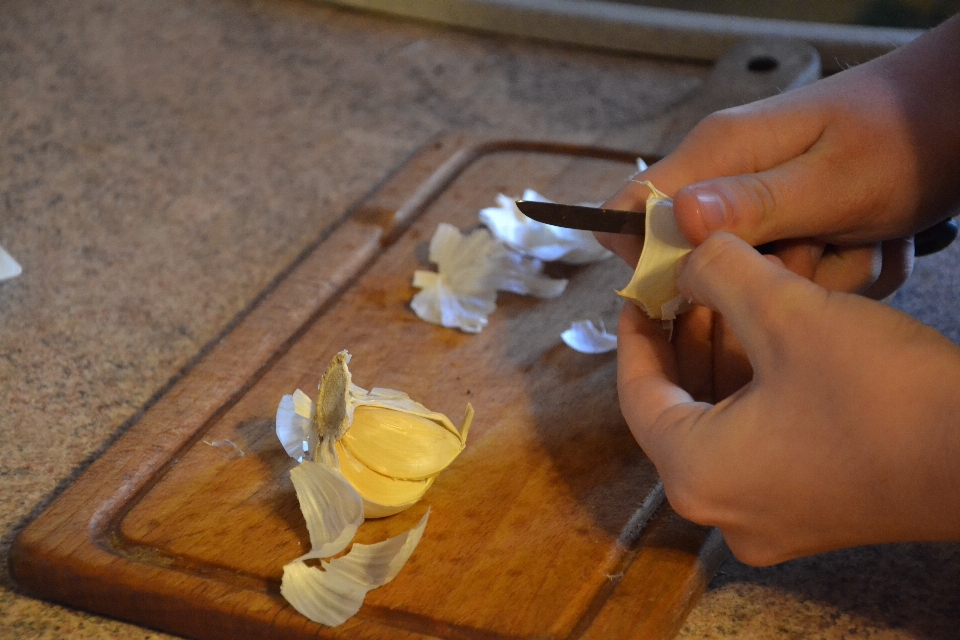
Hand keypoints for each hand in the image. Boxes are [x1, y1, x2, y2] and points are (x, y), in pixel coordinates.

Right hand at [599, 14, 959, 298]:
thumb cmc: (904, 135)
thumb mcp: (833, 180)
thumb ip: (753, 204)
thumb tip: (674, 220)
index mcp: (720, 154)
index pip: (631, 210)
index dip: (647, 260)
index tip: (701, 290)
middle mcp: (728, 178)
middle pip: (698, 258)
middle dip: (762, 277)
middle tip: (822, 252)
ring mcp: (760, 201)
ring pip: (754, 274)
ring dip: (814, 276)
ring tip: (860, 242)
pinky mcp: (791, 221)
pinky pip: (793, 274)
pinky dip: (837, 274)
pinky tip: (871, 244)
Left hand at [619, 233, 959, 564]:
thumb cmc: (884, 393)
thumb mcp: (786, 312)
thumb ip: (718, 274)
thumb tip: (689, 258)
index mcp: (697, 474)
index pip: (638, 394)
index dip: (636, 333)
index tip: (639, 292)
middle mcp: (724, 510)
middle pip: (681, 408)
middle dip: (689, 337)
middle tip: (692, 284)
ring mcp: (772, 517)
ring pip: (724, 421)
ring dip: (728, 355)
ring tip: (737, 294)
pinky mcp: (813, 510)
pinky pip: (760, 440)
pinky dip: (759, 386)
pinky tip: (775, 333)